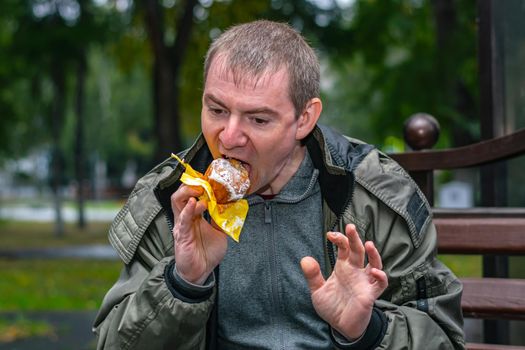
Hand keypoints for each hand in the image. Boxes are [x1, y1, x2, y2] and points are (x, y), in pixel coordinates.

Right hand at [171, 185, 226, 284]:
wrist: (201, 272)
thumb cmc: (207, 253)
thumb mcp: (220, 232)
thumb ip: (222, 219)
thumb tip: (232, 207)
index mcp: (194, 216)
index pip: (192, 195)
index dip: (199, 185)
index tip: (210, 179)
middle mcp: (185, 218)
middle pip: (181, 194)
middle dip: (191, 185)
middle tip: (204, 182)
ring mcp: (181, 226)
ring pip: (177, 202)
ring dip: (188, 193)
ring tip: (199, 190)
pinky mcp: (181, 235)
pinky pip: (182, 220)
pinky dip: (188, 210)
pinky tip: (195, 204)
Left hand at [301, 224, 387, 339]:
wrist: (341, 326)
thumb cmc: (332, 306)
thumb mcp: (318, 291)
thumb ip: (313, 276)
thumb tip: (305, 259)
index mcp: (343, 267)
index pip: (344, 248)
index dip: (339, 239)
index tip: (329, 234)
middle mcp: (355, 271)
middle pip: (358, 250)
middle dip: (354, 238)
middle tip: (350, 226)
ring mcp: (364, 281)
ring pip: (374, 263)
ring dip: (373, 253)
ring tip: (368, 244)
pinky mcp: (370, 294)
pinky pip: (380, 283)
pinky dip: (380, 276)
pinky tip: (374, 271)